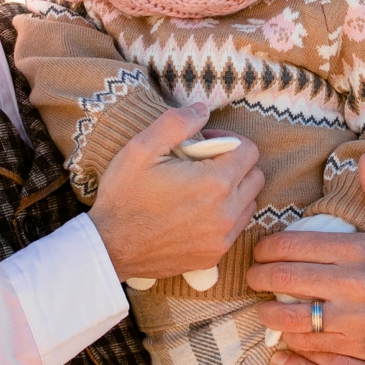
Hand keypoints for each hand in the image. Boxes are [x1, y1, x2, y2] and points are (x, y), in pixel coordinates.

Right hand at [91, 103, 262, 282]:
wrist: (109, 247)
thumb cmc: (123, 196)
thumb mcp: (142, 148)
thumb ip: (177, 122)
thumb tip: (203, 110)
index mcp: (215, 183)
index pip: (250, 151)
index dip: (228, 141)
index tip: (203, 146)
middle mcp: (226, 212)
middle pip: (255, 177)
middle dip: (235, 165)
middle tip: (203, 165)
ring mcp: (222, 237)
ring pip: (249, 203)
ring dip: (233, 191)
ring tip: (200, 189)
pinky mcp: (213, 255)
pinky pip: (236, 228)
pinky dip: (225, 216)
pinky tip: (196, 212)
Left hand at [251, 157, 364, 364]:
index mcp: (357, 248)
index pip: (292, 244)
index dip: (266, 249)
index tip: (261, 252)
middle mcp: (351, 281)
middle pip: (282, 277)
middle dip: (258, 277)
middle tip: (252, 277)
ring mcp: (352, 316)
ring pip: (289, 314)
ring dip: (268, 312)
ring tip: (264, 308)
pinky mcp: (355, 345)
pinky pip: (309, 342)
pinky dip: (292, 338)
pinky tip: (288, 332)